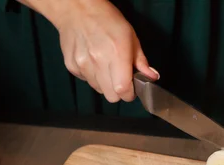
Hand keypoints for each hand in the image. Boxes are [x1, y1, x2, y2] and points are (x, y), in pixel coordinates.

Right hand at [37, 0, 158, 102]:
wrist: (77, 9)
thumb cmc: (107, 20)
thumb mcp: (131, 37)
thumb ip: (141, 61)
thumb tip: (152, 77)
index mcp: (117, 53)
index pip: (123, 90)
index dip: (129, 94)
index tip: (131, 89)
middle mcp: (98, 61)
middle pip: (111, 97)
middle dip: (118, 91)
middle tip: (120, 78)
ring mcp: (83, 65)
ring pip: (98, 90)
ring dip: (105, 83)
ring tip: (105, 65)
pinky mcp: (72, 66)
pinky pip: (86, 81)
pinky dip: (92, 76)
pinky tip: (93, 61)